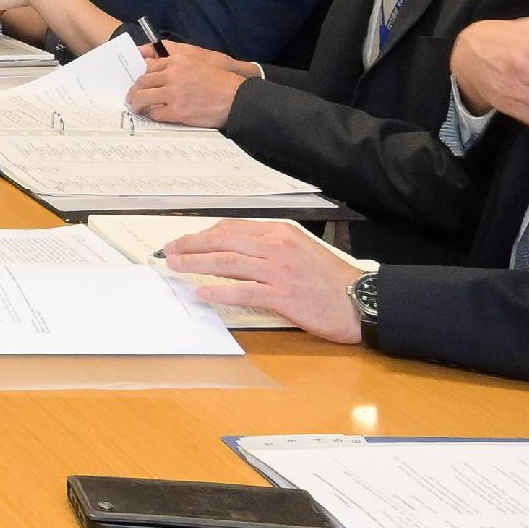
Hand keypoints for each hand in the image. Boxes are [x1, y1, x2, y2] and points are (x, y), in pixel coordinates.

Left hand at [125, 42, 256, 128]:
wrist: (237, 99)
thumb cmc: (221, 82)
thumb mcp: (199, 63)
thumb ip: (178, 65)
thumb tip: (158, 71)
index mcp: (178, 60)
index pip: (149, 66)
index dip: (143, 76)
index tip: (140, 83)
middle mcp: (173, 74)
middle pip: (142, 82)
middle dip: (135, 90)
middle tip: (134, 97)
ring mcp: (173, 93)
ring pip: (143, 98)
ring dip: (137, 104)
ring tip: (138, 108)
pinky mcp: (177, 111)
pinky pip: (154, 113)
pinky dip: (153, 115)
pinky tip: (156, 115)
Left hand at [163, 221, 366, 342]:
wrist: (358, 299)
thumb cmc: (329, 279)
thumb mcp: (299, 250)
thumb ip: (268, 248)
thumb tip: (234, 251)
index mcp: (280, 233)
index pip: (232, 228)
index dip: (204, 234)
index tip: (185, 240)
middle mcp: (277, 247)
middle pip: (224, 241)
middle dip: (192, 245)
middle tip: (170, 251)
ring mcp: (278, 270)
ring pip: (227, 262)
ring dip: (196, 263)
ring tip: (176, 267)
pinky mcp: (282, 295)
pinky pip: (243, 291)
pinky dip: (219, 291)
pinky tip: (202, 291)